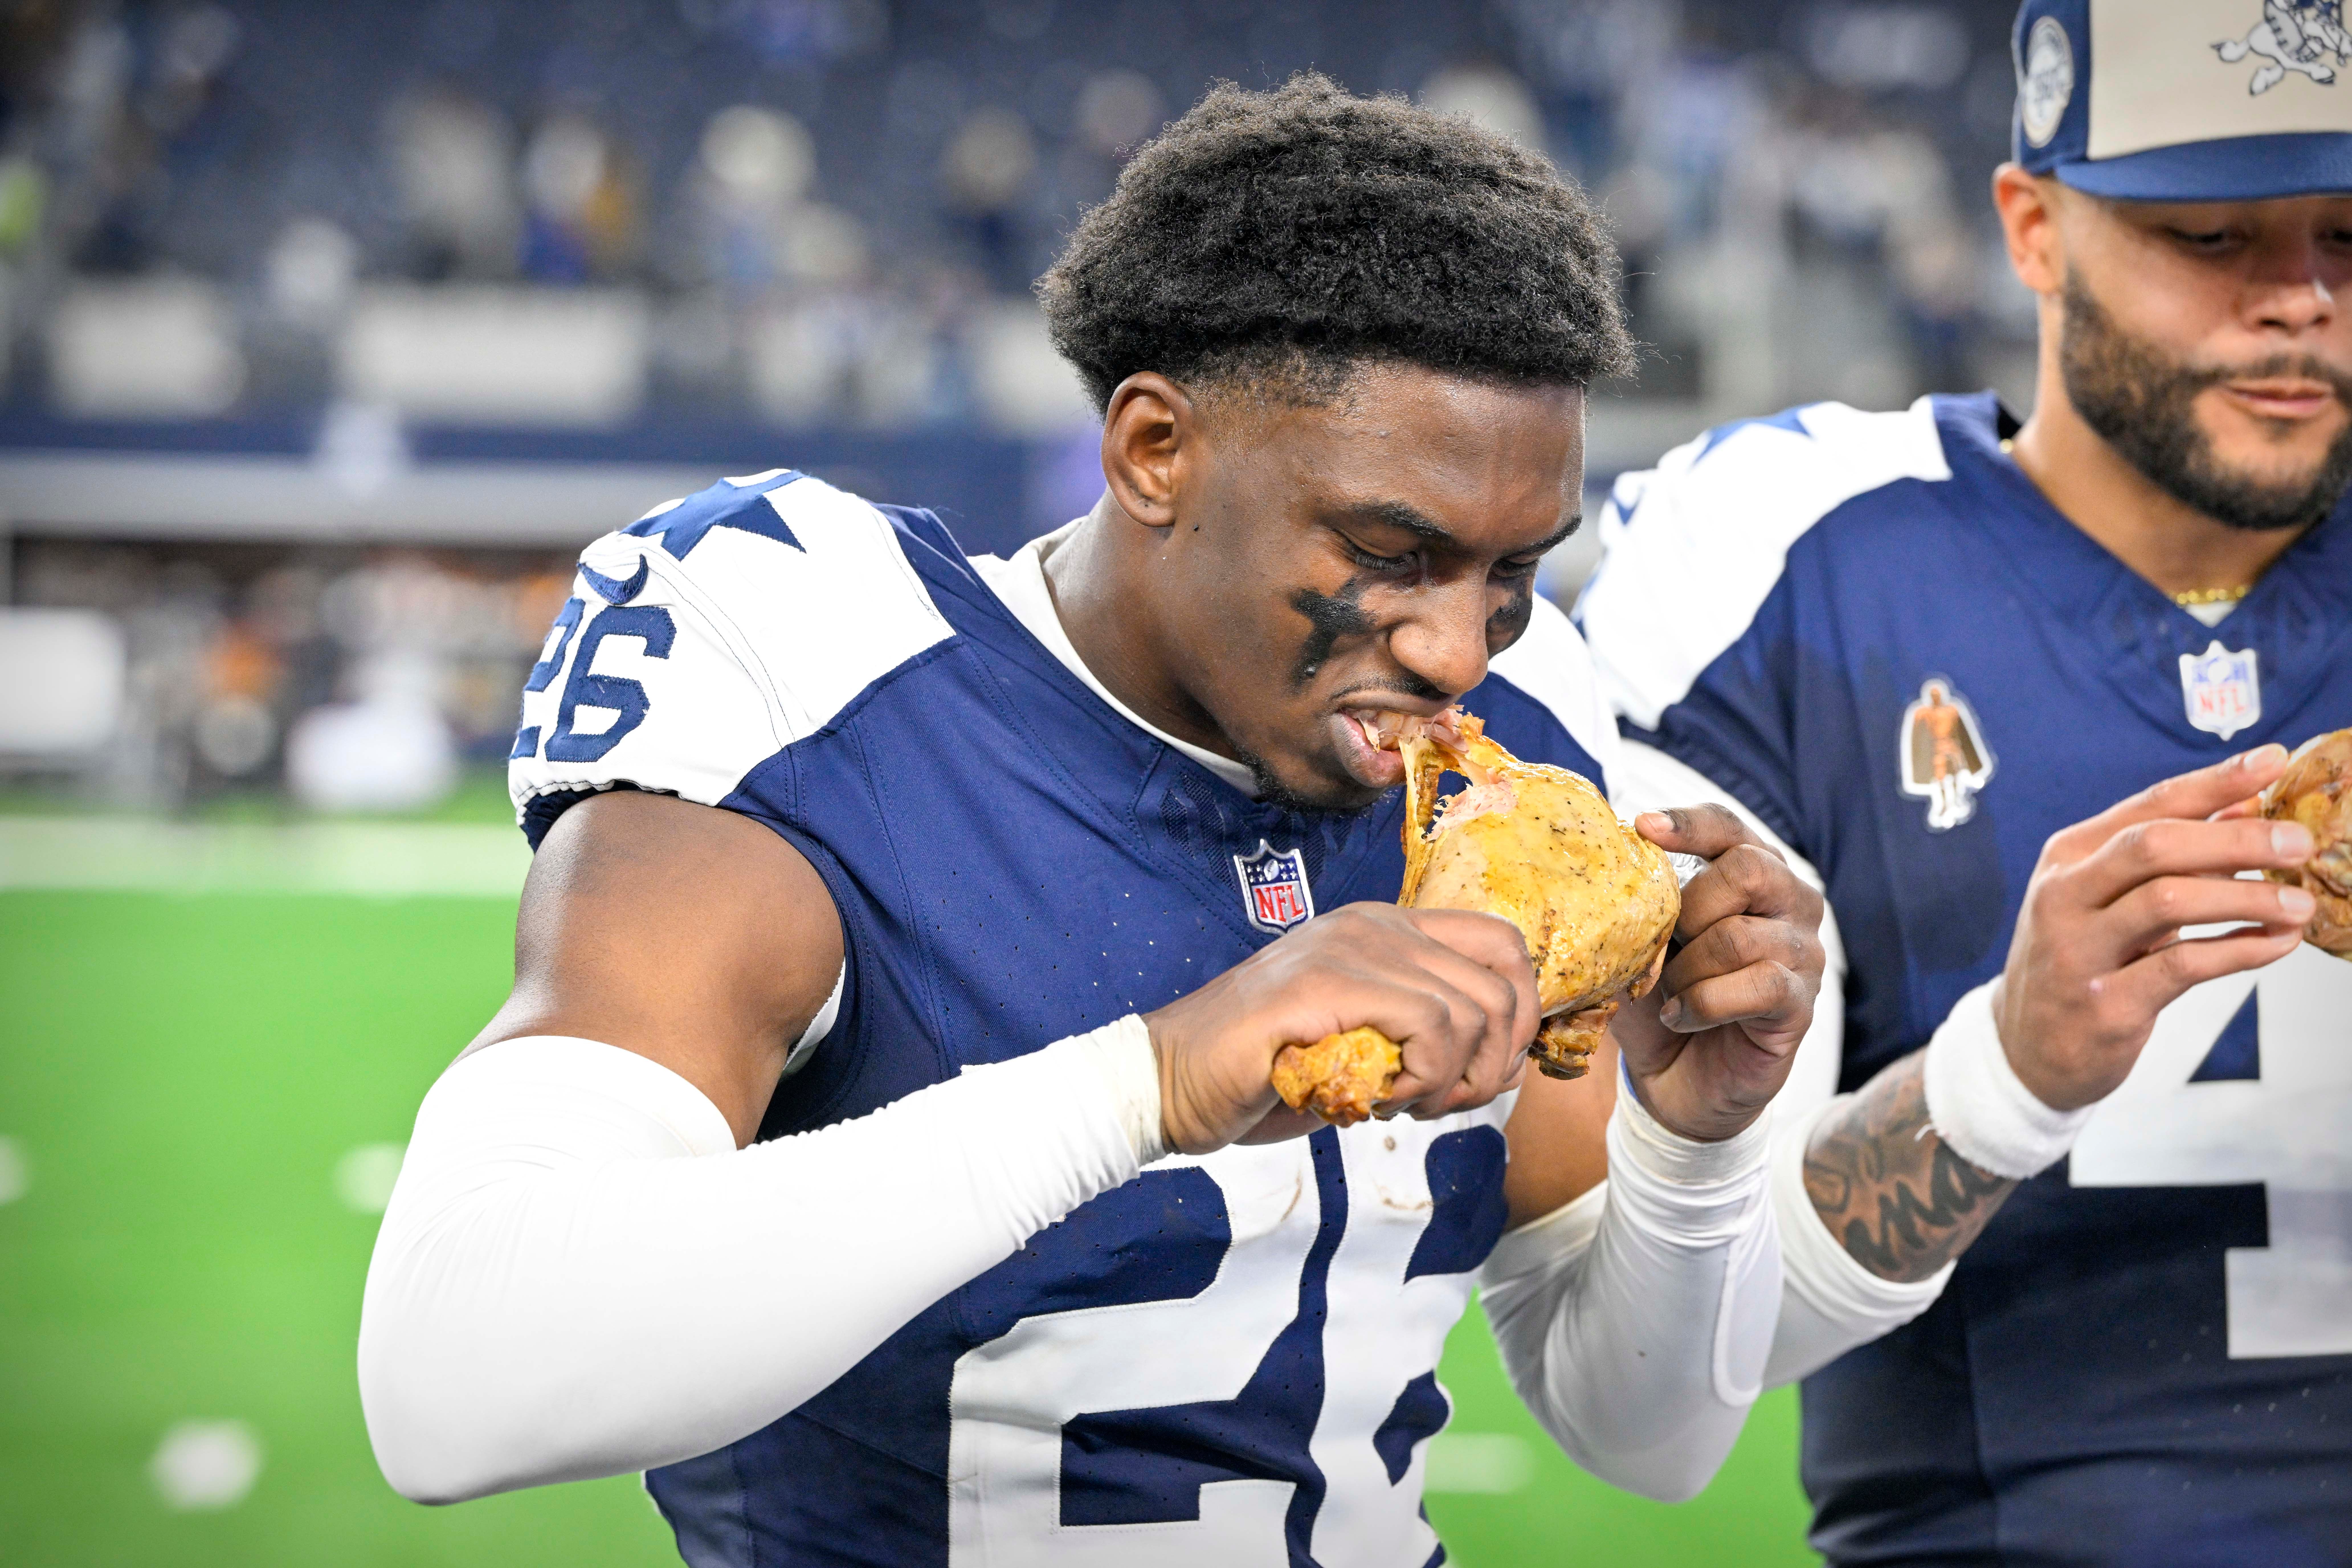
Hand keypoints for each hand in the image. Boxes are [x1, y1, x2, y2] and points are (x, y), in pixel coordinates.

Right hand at [1143, 904, 1538, 1153]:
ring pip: (1471, 1010)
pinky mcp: (1328, 983)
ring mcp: (1350, 947)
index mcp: (1387, 929)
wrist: (1175, 1079)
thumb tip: (1503, 1063)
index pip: (1502, 944)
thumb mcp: (1368, 1047)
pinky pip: (1429, 1025)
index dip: (1521, 1012)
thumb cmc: (1268, 1072)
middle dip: (1493, 1063)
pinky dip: (1423, 1079)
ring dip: (1453, 1079)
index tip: (1488, 1070)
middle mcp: (1375, 924)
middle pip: (1502, 983)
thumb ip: (1427, 1038)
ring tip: (1403, 1103)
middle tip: (1442, 1101)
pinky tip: (1379, 1100)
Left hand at [1612, 806, 1824, 1141]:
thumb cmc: (1659, 999)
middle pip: (1749, 868)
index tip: (1642, 827)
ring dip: (1687, 969)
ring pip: (1740, 935)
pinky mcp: (1800, 1003)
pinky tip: (1681, 1017)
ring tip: (1668, 994)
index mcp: (1751, 874)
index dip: (1688, 824)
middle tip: (1663, 944)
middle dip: (1689, 906)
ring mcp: (1803, 953)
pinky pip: (1757, 985)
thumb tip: (1587, 871)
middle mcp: (1789, 903)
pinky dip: (1704, 1003)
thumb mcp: (1636, 947)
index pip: (1727, 827)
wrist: (1677, 1080)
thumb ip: (1628, 908)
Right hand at [1995, 745, 2313, 1110]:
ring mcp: (2078, 951)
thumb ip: (2172, 856)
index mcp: (2067, 859)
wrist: (2026, 1046)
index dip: (2214, 781)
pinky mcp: (2106, 1004)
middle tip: (2299, 842)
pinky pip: (2183, 966)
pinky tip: (2276, 944)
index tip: (2271, 760)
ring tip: (2300, 902)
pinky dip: (2241, 951)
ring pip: (2167, 902)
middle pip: (2154, 847)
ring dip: (2246, 897)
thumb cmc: (2080, 961)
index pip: (2149, 806)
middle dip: (2235, 838)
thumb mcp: (2111, 900)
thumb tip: (2245, 806)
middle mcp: (2063, 897)